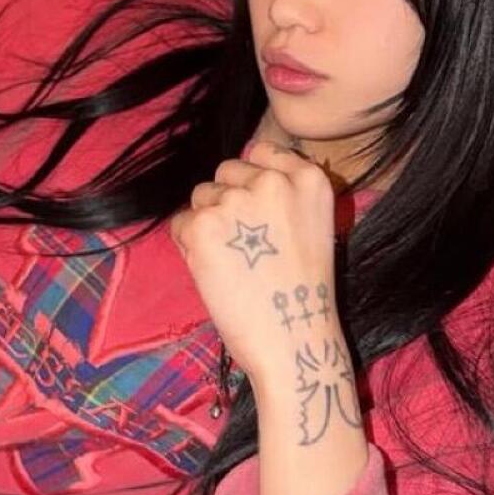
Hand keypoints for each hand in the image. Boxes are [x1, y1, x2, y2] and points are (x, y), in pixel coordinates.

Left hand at [168, 140, 339, 388]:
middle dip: (227, 201)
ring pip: (201, 196)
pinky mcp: (202, 225)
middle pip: (227, 170)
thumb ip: (283, 195)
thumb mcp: (313, 226)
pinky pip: (180, 223)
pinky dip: (189, 247)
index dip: (253, 182)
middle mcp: (272, 181)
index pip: (263, 151)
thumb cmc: (303, 295)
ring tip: (233, 263)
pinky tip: (216, 274)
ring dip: (207, 224)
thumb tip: (236, 180)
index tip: (260, 214)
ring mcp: (235, 200)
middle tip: (246, 246)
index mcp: (309, 179)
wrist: (294, 343)